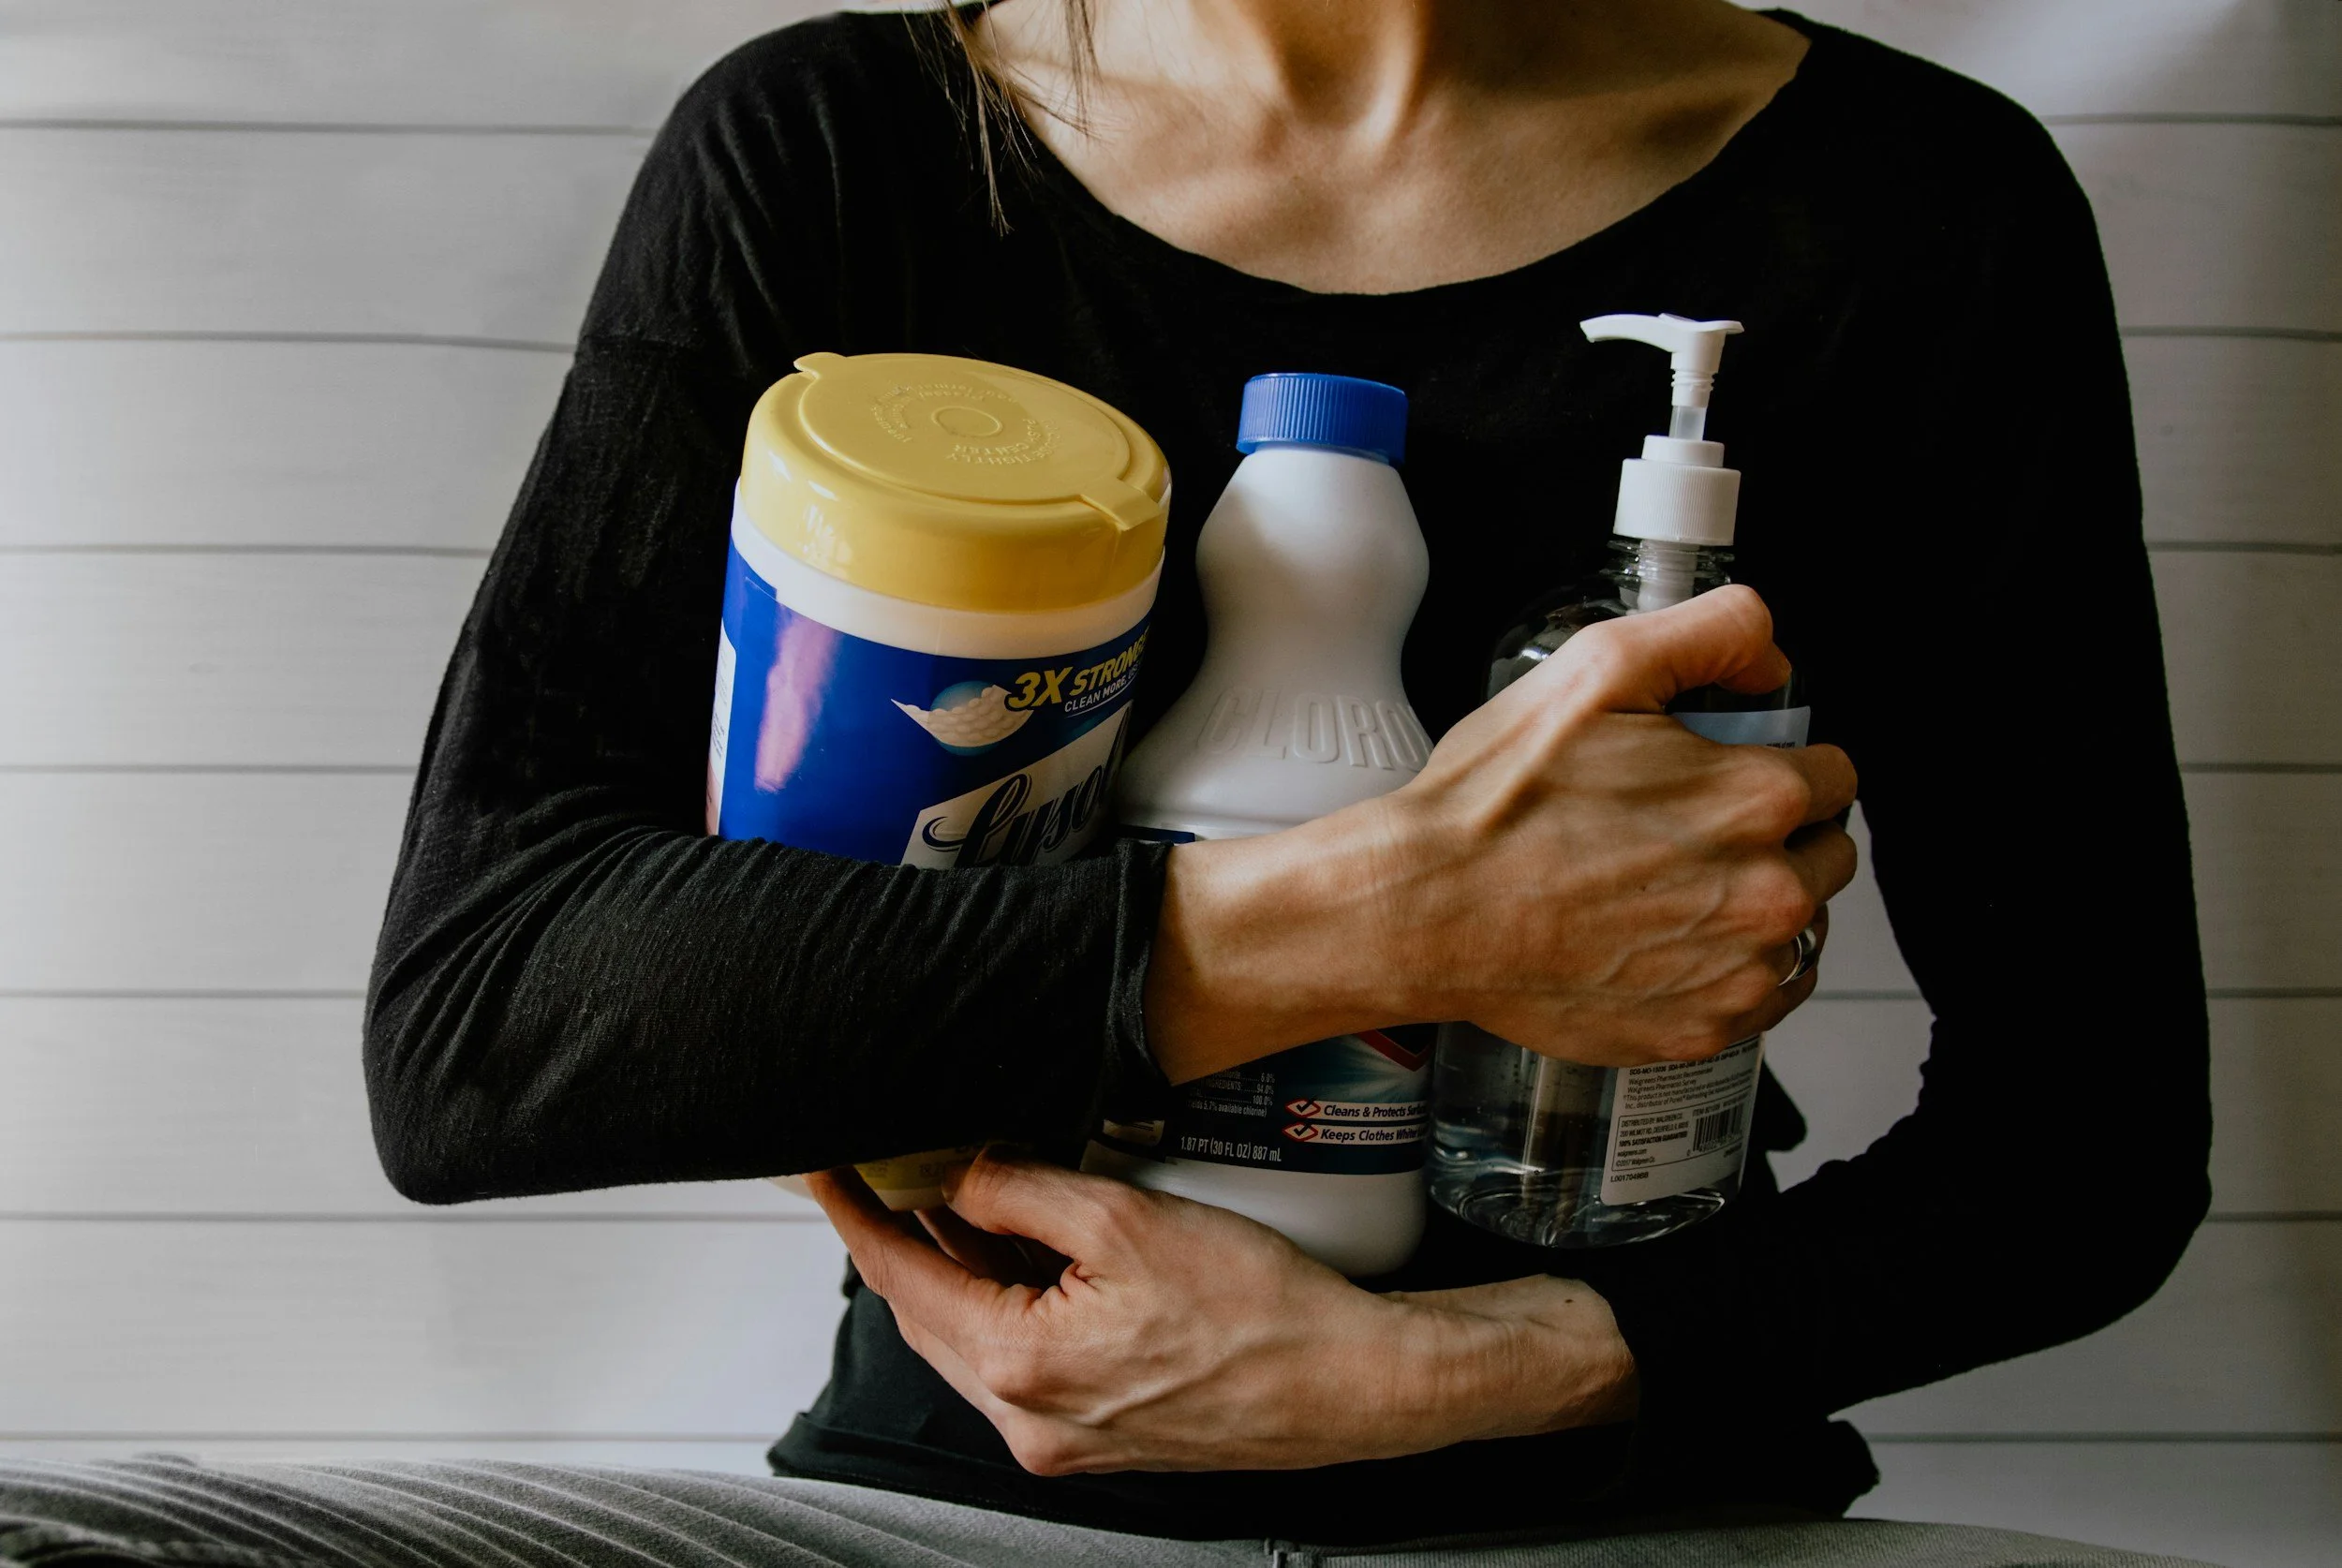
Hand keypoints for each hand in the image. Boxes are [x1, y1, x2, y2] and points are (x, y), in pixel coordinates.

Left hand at [807, 1153, 1636, 1475]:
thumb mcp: (1125, 1220)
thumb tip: (955, 1175)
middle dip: (906, 1238)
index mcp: (1019, 1369)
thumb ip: (1020, 1193)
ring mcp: (1061, 1439)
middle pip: (930, 1314)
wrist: (1351, 1385)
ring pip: (975, 1337)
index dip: (856, 1215)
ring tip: (961, 1192)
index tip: (820, 1170)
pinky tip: (1025, 1250)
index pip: (902, 1278)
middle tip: (889, 1166)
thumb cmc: (1260, 1310)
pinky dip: (1008, 1301)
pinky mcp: (1097, 1437)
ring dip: (960, 1268)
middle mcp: (1026, 1422)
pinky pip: (1021, 1360)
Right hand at [1147, 585, 1855, 1078]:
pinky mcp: (1702, 1031)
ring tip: (1666, 888)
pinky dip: (1729, 971)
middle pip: (1827, 853)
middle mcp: (1769, 893)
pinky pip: (1762, 997)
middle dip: (1775, 835)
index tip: (1720, 774)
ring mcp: (1739, 973)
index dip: (1775, 762)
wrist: (1426, 910)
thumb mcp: (1600, 667)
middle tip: (1683, 830)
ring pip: (1799, 928)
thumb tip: (1772, 656)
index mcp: (1758, 798)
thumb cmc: (1497, 801)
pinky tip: (1664, 942)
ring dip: (1755, 904)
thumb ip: (1713, 631)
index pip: (1834, 774)